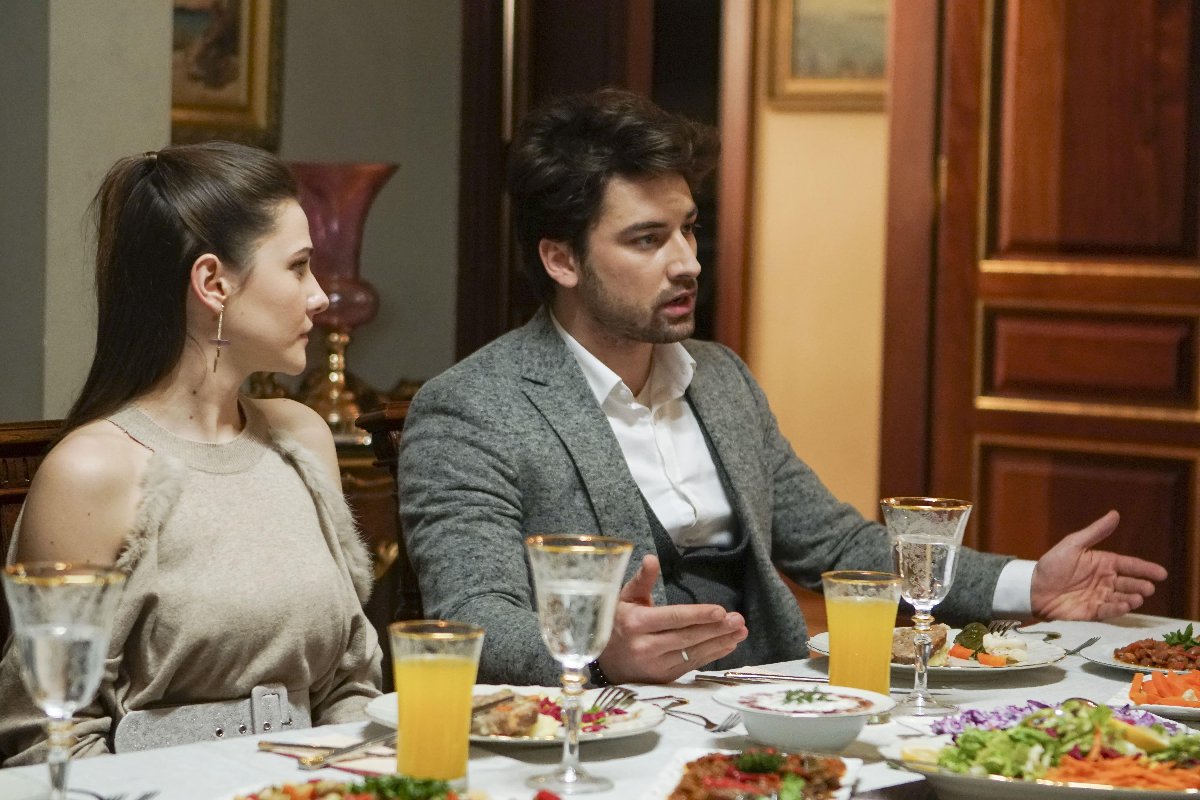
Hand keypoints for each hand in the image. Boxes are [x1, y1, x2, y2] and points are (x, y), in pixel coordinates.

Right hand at [597, 555, 747, 683]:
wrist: (603, 662)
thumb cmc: (616, 622)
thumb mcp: (624, 598)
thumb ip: (642, 580)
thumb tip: (652, 558)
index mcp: (635, 623)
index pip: (673, 618)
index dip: (698, 615)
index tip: (721, 611)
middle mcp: (645, 646)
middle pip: (687, 636)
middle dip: (716, 628)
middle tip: (739, 620)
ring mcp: (655, 665)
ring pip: (692, 652)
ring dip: (719, 642)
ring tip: (740, 632)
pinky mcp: (663, 678)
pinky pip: (691, 664)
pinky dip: (711, 655)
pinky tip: (727, 645)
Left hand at [1031, 510, 1167, 619]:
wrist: (1032, 588)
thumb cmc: (1052, 565)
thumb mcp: (1073, 545)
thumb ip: (1095, 532)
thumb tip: (1115, 514)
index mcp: (1102, 563)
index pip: (1129, 565)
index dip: (1145, 569)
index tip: (1162, 573)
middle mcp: (1104, 580)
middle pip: (1128, 583)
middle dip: (1140, 586)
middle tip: (1148, 588)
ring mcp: (1099, 597)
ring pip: (1121, 598)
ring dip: (1131, 598)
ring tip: (1137, 598)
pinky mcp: (1092, 612)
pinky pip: (1108, 611)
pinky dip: (1117, 609)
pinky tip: (1125, 606)